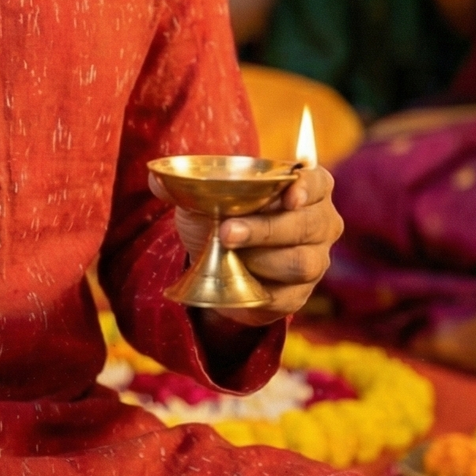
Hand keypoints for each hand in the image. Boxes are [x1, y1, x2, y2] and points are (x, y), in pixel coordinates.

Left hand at [150, 163, 342, 326]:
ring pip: (300, 262)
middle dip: (266, 228)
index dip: (306, 188)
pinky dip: (259, 290)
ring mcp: (314, 261)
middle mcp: (320, 223)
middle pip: (306, 225)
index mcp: (306, 188)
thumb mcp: (202, 198)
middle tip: (227, 231)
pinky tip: (237, 279)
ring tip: (226, 254)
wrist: (215, 264)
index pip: (318, 183)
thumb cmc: (220, 216)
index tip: (289, 195)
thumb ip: (183, 185)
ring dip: (261, 259)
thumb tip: (156, 179)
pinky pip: (286, 296)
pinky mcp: (298, 296)